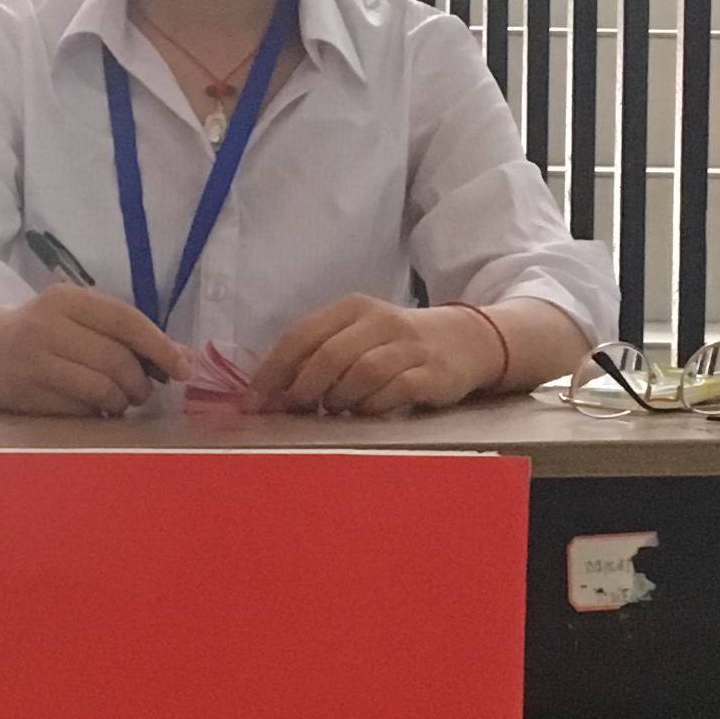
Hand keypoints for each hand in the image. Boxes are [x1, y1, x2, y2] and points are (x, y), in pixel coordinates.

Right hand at [0, 286, 186, 415]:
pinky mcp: (25, 392)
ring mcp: (34, 360)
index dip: (160, 347)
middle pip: (116, 359)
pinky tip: (95, 407)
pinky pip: (79, 408)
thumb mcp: (75, 319)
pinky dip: (97, 412)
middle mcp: (48, 325)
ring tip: (122, 401)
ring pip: (101, 387)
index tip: (182, 369)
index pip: (126, 321)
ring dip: (122, 400)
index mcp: (67, 299)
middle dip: (140, 383)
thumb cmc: (39, 332)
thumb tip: (181, 358)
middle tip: (143, 393)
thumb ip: (123, 333)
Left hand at [252, 297, 503, 415]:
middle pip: (330, 356)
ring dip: (339, 398)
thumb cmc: (397, 342)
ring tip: (335, 408)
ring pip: (361, 374)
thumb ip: (319, 354)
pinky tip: (367, 411)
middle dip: (303, 388)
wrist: (465, 340)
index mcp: (353, 307)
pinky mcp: (431, 374)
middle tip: (294, 410)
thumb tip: (272, 392)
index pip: (302, 335)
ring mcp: (409, 347)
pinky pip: (393, 392)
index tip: (254, 401)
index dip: (273, 370)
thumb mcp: (358, 334)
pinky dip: (372, 406)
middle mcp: (381, 321)